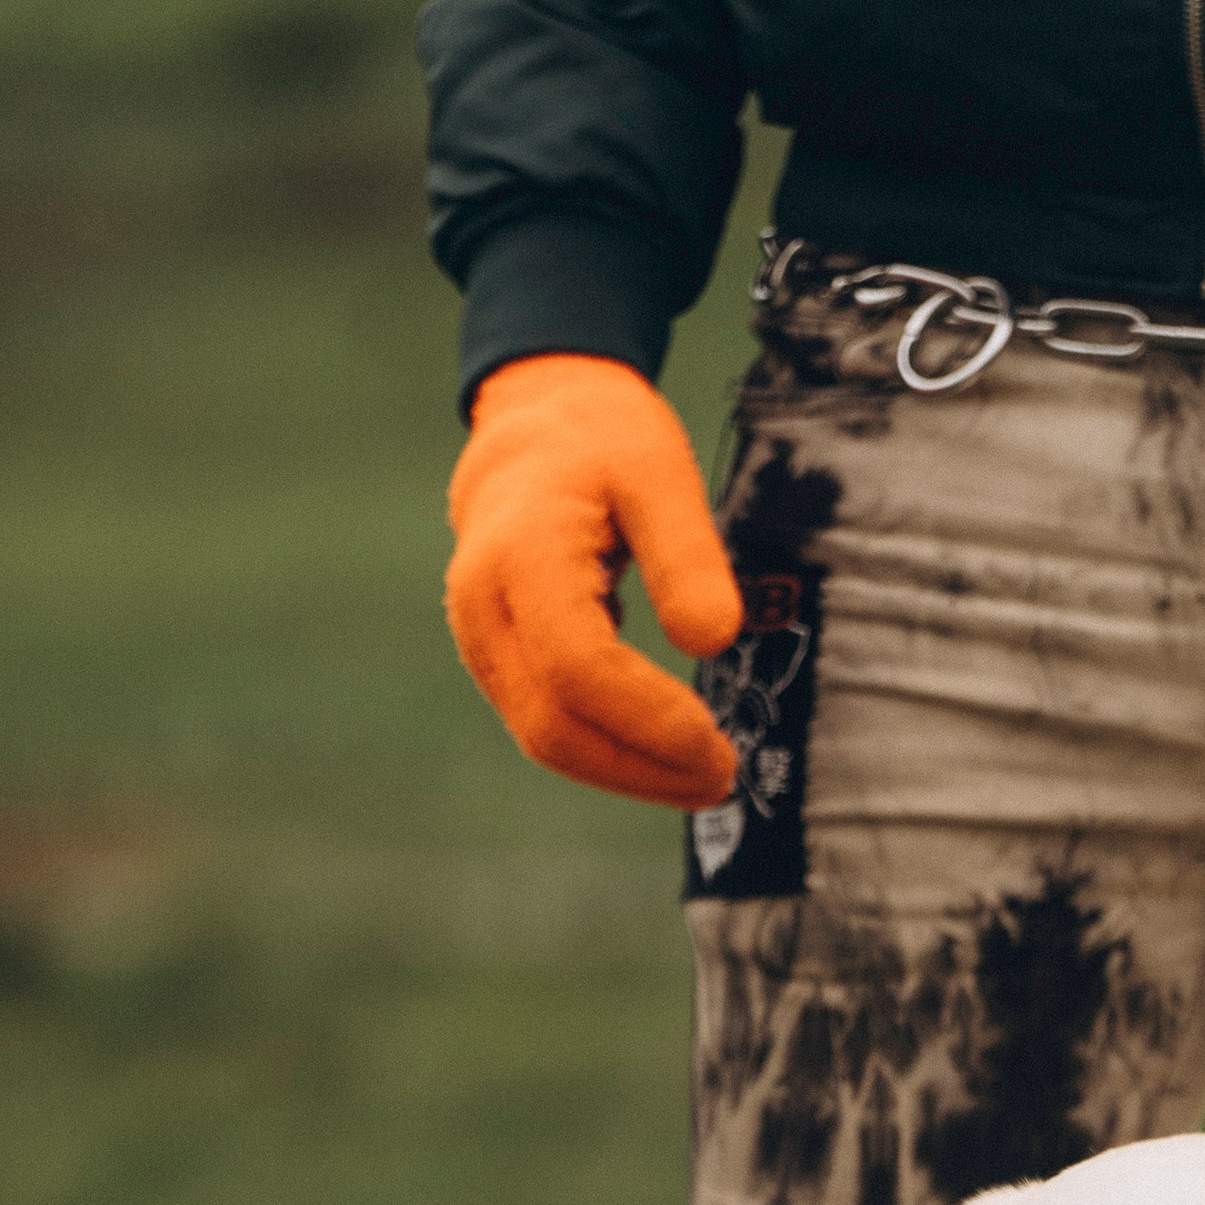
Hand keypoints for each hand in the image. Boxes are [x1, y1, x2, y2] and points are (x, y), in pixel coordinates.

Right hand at [445, 353, 743, 805]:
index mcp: (520, 554)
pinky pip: (548, 724)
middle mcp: (481, 606)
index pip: (578, 669)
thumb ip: (686, 557)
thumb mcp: (661, 474)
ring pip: (546, 740)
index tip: (717, 744)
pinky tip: (669, 748)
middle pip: (553, 726)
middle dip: (641, 767)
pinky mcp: (497, 660)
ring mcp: (480, 639)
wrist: (534, 425)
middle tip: (724, 778)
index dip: (648, 720)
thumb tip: (712, 643)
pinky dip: (610, 750)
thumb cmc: (604, 443)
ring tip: (705, 774)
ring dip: (627, 772)